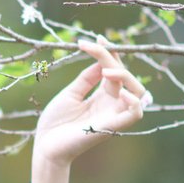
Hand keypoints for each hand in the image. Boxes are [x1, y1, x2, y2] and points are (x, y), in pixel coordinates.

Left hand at [32, 39, 149, 167]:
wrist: (45, 145)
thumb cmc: (55, 122)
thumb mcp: (70, 94)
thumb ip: (86, 78)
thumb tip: (100, 61)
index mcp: (102, 96)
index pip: (114, 70)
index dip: (110, 53)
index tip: (97, 37)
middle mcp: (111, 104)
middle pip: (126, 77)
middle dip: (114, 60)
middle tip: (97, 49)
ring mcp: (113, 115)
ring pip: (138, 93)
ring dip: (126, 77)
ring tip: (107, 71)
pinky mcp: (111, 127)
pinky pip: (135, 114)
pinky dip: (134, 101)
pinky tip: (120, 91)